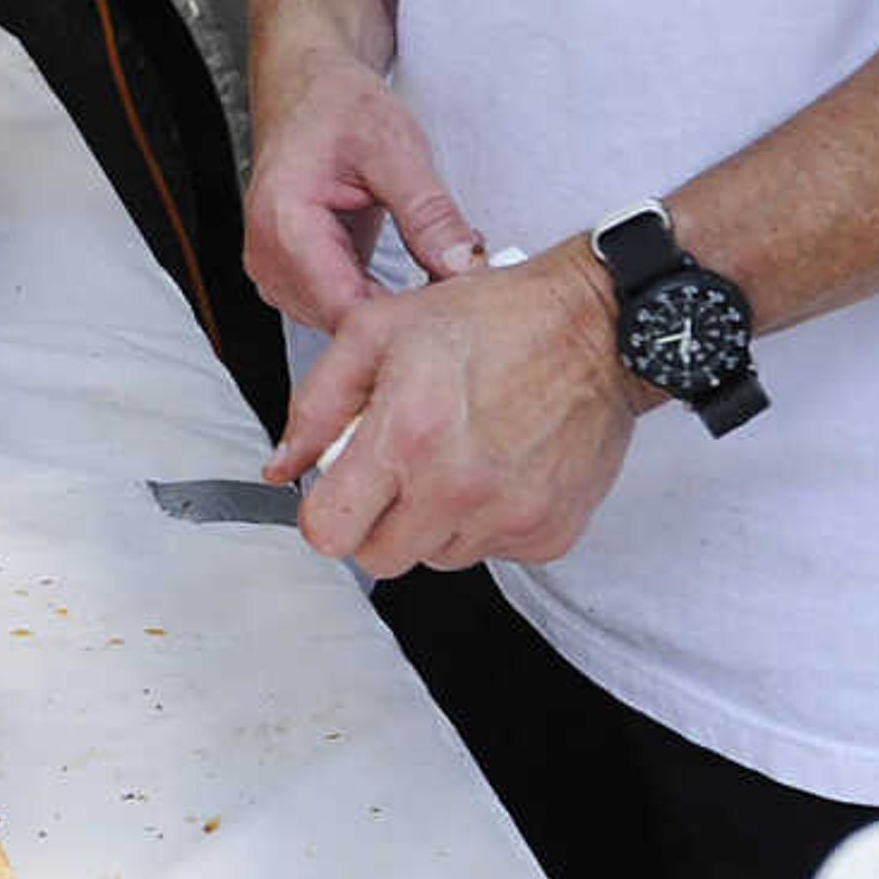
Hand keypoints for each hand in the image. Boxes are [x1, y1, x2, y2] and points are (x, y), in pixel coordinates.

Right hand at [241, 38, 487, 331]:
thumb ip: (428, 212)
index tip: (457, 301)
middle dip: (405, 308)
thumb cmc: (336, 106)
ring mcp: (275, 270)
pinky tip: (409, 270)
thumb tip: (462, 265)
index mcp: (283, 224)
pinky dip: (378, 294)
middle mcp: (268, 256)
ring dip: (393, 303)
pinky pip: (340, 305)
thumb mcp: (395, 147)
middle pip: (345, 321)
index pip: (347, 309)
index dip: (407, 315)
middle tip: (458, 277)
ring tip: (435, 265)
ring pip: (344, 320)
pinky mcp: (292, 273)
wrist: (307, 87)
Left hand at [265, 250, 636, 575]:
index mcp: (406, 437)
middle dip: (375, 519)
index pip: (330, 532)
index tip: (340, 489)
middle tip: (399, 466)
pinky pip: (492, 553)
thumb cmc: (491, 320)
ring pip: (436, 558)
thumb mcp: (377, 331)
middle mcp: (456, 489)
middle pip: (380, 557)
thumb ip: (318, 403)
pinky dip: (484, 522)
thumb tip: (284, 463)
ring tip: (455, 455)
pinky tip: (496, 467)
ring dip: (432, 520)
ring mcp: (507, 519)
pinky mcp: (549, 535)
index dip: (326, 512)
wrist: (594, 329)